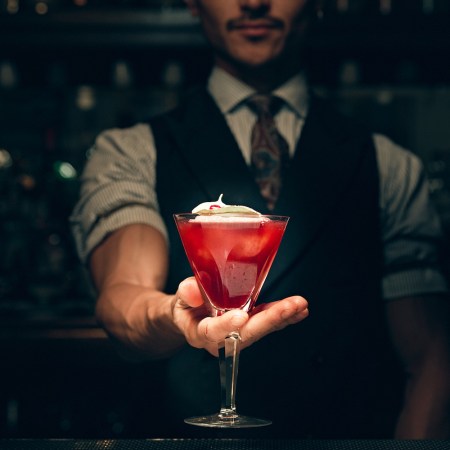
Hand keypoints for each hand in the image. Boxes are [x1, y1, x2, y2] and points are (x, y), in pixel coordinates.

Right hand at [172, 277, 308, 355]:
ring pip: (261, 329)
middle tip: (289, 308)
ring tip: (299, 306)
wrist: (191, 318)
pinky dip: (284, 317)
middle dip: (269, 320)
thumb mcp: (179, 298)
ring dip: (282, 317)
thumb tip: (191, 288)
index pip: (212, 331)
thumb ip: (186, 292)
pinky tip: (299, 311)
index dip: (226, 325)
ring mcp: (238, 335)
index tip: (240, 316)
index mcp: (199, 332)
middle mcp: (222, 340)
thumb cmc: (185, 307)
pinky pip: (267, 324)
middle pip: (246, 333)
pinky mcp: (250, 328)